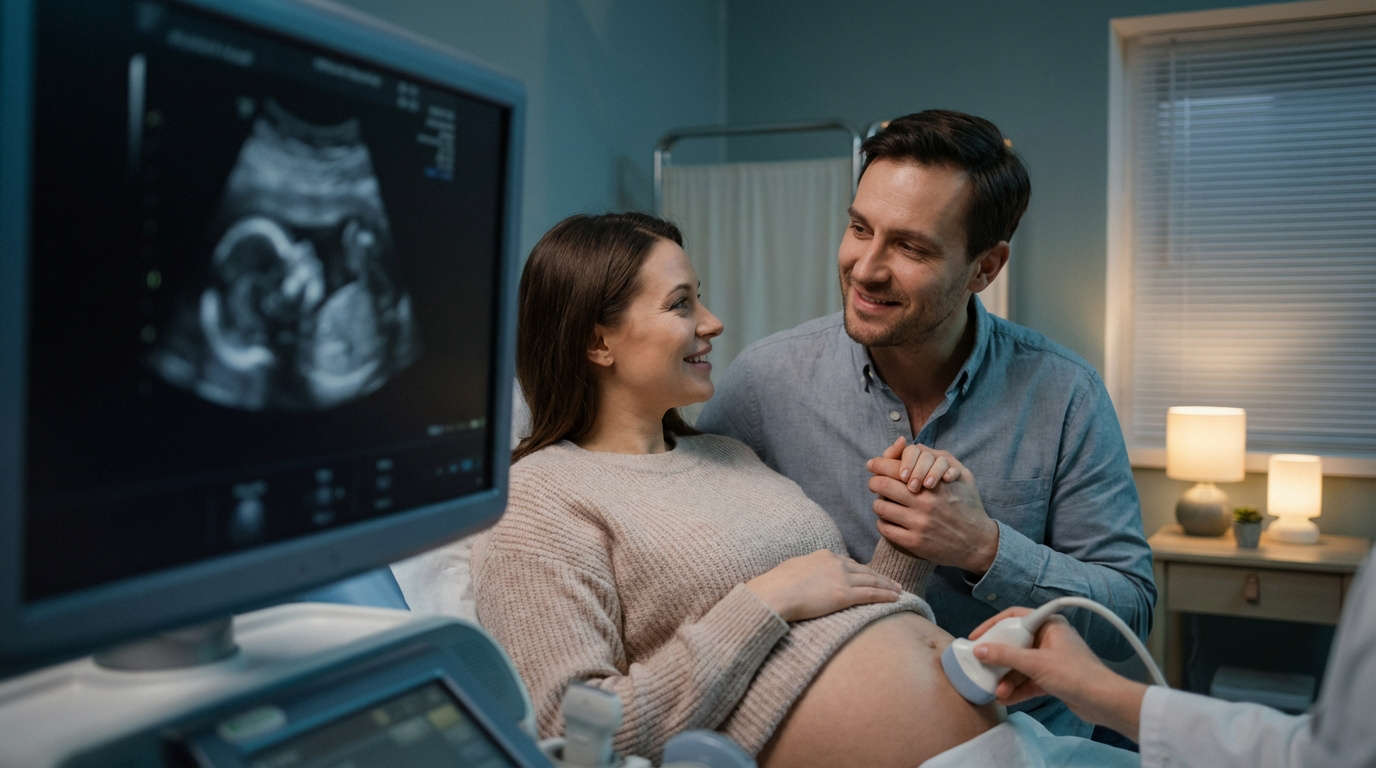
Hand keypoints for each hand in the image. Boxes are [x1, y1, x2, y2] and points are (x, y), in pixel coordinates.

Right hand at [745, 549, 901, 622]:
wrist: (775, 593)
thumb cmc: (777, 585)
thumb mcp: (794, 569)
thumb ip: (807, 571)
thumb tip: (807, 578)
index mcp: (824, 555)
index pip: (849, 563)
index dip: (862, 571)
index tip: (871, 576)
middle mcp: (836, 563)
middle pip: (865, 570)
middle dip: (881, 576)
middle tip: (894, 582)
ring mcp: (842, 578)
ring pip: (872, 581)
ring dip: (888, 585)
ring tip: (899, 590)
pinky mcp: (844, 595)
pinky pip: (871, 594)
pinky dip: (885, 596)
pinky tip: (896, 598)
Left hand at [864, 440, 997, 573]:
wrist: (978, 542)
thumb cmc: (968, 506)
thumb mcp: (963, 476)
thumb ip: (939, 458)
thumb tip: (912, 446)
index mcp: (934, 484)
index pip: (895, 467)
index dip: (879, 464)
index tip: (873, 465)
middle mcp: (924, 503)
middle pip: (882, 485)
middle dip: (874, 482)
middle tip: (874, 483)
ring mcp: (918, 524)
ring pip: (880, 507)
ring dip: (878, 503)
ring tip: (883, 503)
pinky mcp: (913, 543)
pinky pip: (884, 528)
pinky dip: (882, 522)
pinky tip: (888, 520)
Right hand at [969, 607, 1147, 739]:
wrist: (1104, 702)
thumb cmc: (1074, 674)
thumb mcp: (1035, 663)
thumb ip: (1005, 656)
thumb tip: (978, 650)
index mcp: (1048, 624)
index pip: (1014, 618)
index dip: (992, 626)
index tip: (975, 639)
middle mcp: (1049, 638)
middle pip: (1015, 643)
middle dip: (999, 659)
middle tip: (981, 668)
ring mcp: (1052, 659)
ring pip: (1021, 664)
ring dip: (1007, 678)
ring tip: (996, 691)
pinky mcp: (1054, 678)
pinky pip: (1029, 679)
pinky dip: (1018, 688)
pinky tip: (1005, 698)